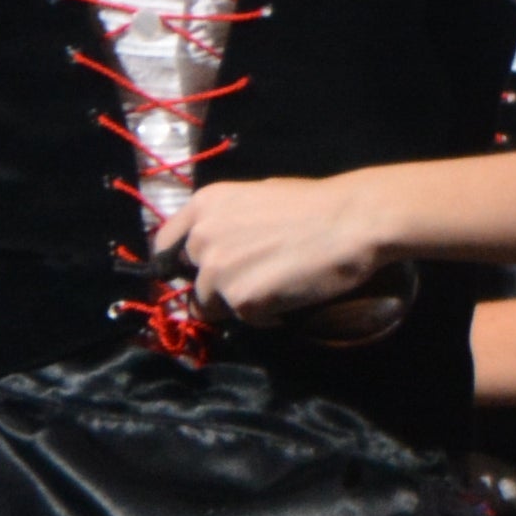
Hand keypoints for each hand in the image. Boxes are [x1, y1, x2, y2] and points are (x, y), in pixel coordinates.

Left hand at [159, 171, 400, 316]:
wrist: (351, 221)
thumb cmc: (316, 204)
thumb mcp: (258, 195)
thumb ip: (229, 219)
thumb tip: (225, 239)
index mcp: (203, 206)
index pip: (164, 247)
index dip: (180, 266)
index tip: (197, 275)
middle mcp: (200, 239)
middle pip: (192, 282)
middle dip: (217, 287)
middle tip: (253, 282)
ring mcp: (217, 272)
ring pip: (213, 306)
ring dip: (239, 304)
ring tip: (275, 289)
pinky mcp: (240, 300)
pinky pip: (245, 320)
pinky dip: (265, 317)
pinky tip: (289, 298)